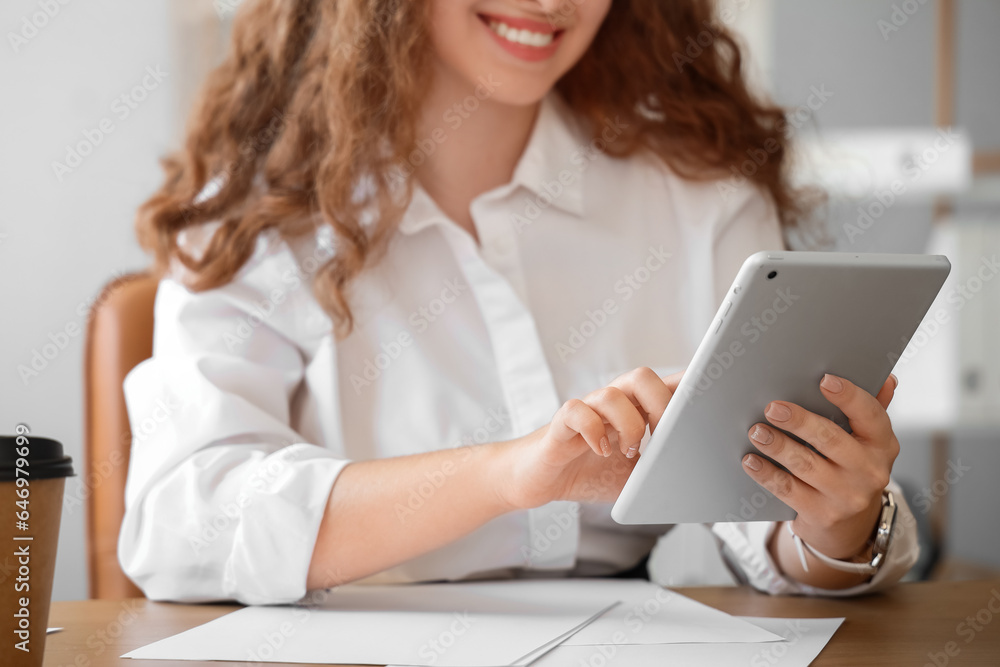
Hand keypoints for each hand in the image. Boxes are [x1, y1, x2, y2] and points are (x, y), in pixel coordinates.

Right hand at [500, 367, 682, 509]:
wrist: (541, 480)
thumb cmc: (590, 472)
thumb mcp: (636, 477)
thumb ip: (661, 468)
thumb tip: (699, 480)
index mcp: (634, 410)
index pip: (665, 384)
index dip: (689, 386)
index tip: (709, 401)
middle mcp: (612, 404)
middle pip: (641, 376)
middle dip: (661, 406)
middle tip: (663, 437)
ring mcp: (586, 411)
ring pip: (612, 393)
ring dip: (628, 424)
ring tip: (629, 451)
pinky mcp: (561, 425)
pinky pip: (576, 411)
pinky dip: (592, 430)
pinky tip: (599, 451)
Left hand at [742, 373, 898, 559]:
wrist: (850, 525)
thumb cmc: (852, 468)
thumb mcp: (867, 441)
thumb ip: (871, 408)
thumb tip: (887, 379)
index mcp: (883, 444)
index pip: (871, 415)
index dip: (849, 396)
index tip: (824, 380)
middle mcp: (870, 471)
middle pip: (830, 439)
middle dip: (799, 421)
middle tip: (772, 408)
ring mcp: (846, 496)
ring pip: (806, 465)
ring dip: (778, 446)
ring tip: (756, 431)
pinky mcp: (822, 514)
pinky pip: (788, 489)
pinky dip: (766, 474)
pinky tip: (751, 460)